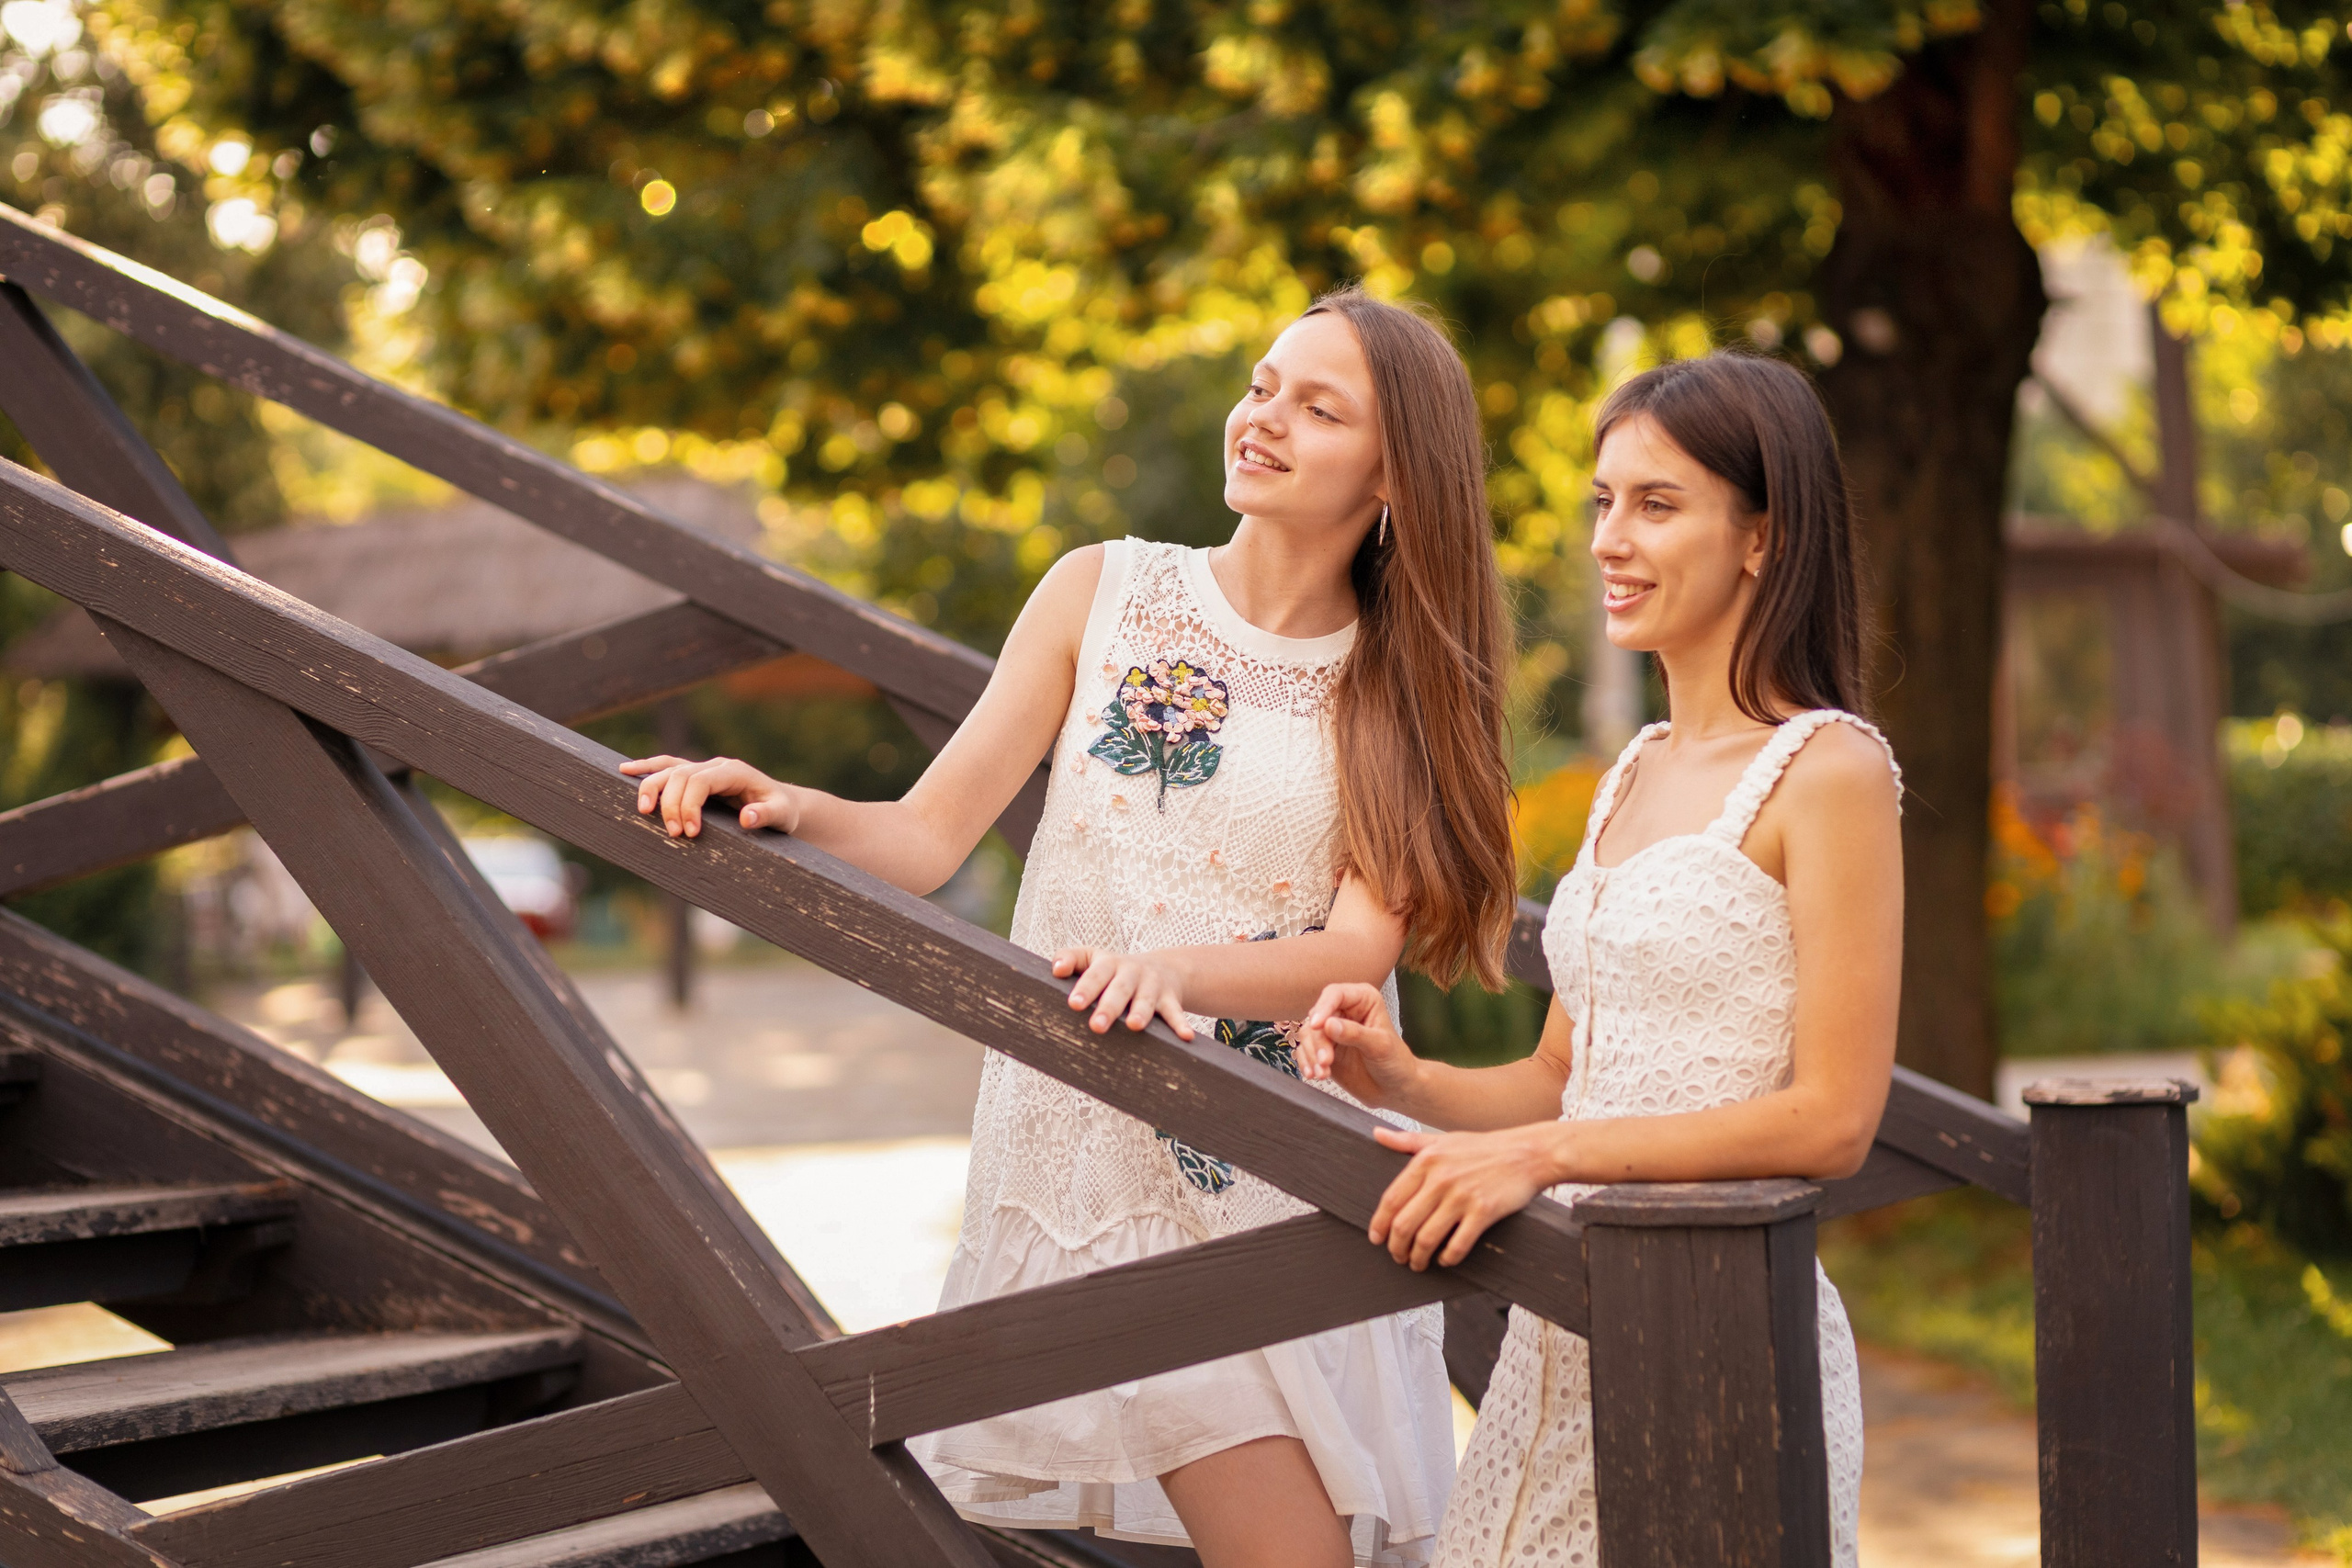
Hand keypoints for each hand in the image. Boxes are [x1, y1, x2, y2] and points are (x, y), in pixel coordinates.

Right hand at [619, 754, 800, 837]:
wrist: (783, 805)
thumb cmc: (782, 811)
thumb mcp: (781, 815)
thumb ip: (767, 815)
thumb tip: (747, 818)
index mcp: (734, 772)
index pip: (701, 781)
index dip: (689, 804)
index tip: (690, 832)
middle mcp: (716, 766)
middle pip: (680, 776)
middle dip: (671, 805)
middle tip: (674, 834)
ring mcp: (704, 768)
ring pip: (668, 769)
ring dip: (652, 788)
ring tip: (643, 811)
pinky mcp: (695, 776)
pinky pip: (667, 767)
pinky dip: (646, 768)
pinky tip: (625, 770)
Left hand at [1052, 948, 1196, 1040]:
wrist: (1163, 967)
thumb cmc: (1114, 970)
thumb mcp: (1093, 958)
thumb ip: (1071, 958)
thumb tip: (1055, 968)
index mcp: (1109, 963)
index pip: (1095, 973)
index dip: (1086, 987)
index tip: (1074, 1003)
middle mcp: (1131, 972)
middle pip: (1119, 988)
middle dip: (1109, 1007)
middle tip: (1096, 1026)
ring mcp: (1152, 985)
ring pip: (1146, 1000)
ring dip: (1141, 1012)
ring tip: (1134, 1026)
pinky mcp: (1170, 999)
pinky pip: (1175, 1013)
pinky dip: (1180, 1024)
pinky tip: (1185, 1037)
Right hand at [1297, 982, 1421, 1109]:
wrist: (1395, 1089)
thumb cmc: (1396, 1062)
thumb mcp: (1380, 1046)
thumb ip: (1355, 1034)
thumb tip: (1329, 1024)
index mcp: (1363, 1000)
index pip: (1335, 994)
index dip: (1323, 1008)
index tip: (1317, 1026)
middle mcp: (1345, 1011)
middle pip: (1318, 1017)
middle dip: (1318, 1041)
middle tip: (1326, 1060)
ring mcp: (1332, 1031)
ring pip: (1308, 1035)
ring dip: (1312, 1055)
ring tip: (1323, 1073)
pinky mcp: (1324, 1049)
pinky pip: (1305, 1050)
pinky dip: (1306, 1062)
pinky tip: (1314, 1074)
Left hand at [1367, 1123, 1559, 1269]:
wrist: (1527, 1153)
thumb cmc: (1484, 1147)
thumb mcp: (1442, 1139)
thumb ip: (1408, 1141)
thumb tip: (1377, 1134)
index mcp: (1426, 1161)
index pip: (1391, 1200)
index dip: (1379, 1224)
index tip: (1376, 1239)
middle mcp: (1440, 1179)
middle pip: (1404, 1224)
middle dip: (1396, 1247)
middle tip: (1398, 1256)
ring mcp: (1462, 1196)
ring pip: (1426, 1238)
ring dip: (1418, 1257)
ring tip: (1418, 1263)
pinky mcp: (1483, 1212)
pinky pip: (1457, 1245)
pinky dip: (1447, 1258)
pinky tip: (1445, 1260)